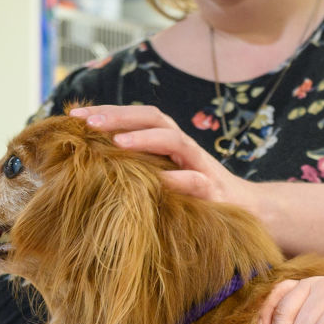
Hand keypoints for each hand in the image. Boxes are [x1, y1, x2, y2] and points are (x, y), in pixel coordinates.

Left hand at [70, 105, 255, 208]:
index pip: (137, 116)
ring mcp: (201, 166)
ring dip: (145, 138)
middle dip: (120, 116)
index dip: (107, 112)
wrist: (249, 212)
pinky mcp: (215, 191)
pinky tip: (159, 182)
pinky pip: (196, 181)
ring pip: (174, 140)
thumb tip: (91, 164)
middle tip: (88, 122)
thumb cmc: (197, 197)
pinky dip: (179, 180)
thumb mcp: (163, 178)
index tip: (74, 115)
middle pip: (153, 118)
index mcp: (169, 142)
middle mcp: (185, 147)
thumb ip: (138, 167)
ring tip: (117, 142)